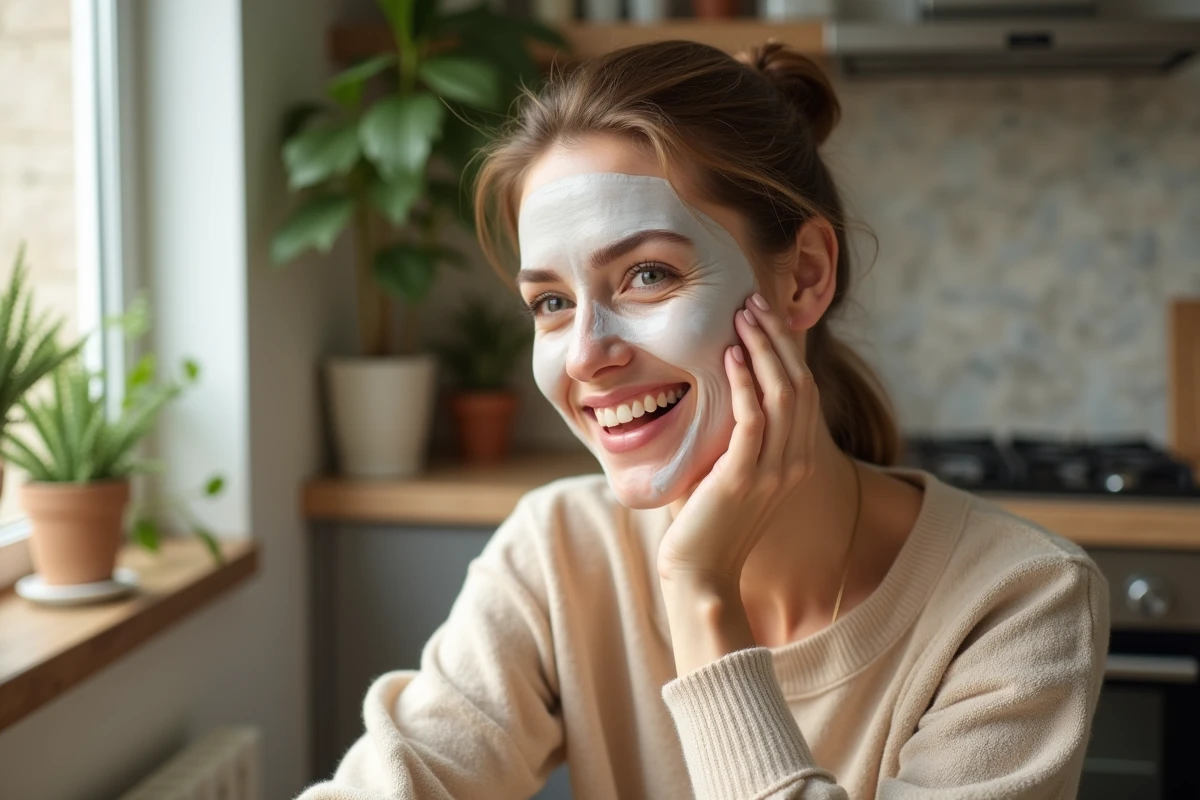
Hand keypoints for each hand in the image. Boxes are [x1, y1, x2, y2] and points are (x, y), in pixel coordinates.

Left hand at [656, 293, 820, 586]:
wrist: (702, 577)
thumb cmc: (707, 525)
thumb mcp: (729, 473)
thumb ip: (734, 438)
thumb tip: (717, 393)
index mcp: (798, 461)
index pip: (804, 391)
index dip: (787, 350)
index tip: (764, 316)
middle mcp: (796, 463)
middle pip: (799, 383)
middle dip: (777, 337)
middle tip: (754, 301)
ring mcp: (774, 472)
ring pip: (782, 393)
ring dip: (762, 348)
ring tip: (743, 314)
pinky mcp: (744, 478)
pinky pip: (753, 418)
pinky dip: (744, 381)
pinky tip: (730, 354)